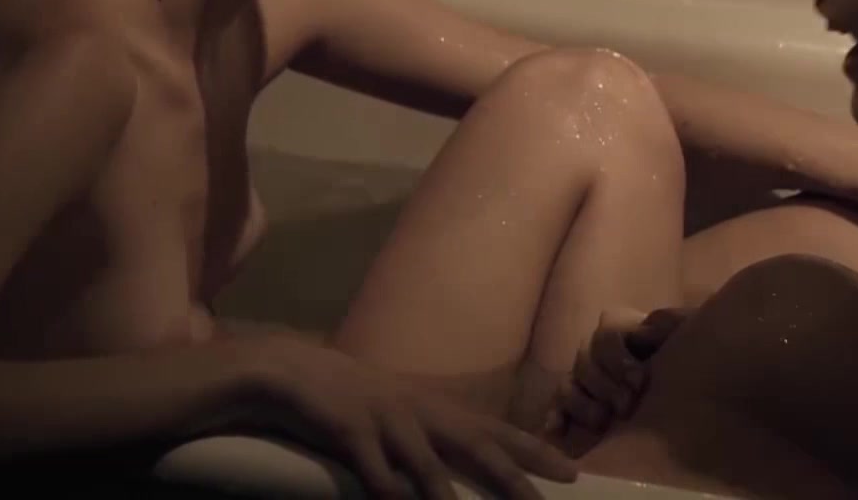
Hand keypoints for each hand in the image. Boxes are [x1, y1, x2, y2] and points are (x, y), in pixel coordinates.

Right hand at [247, 334, 577, 498]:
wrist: (287, 369)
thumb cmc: (345, 396)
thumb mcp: (396, 411)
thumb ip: (428, 436)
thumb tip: (458, 467)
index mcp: (432, 407)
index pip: (493, 430)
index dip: (532, 450)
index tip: (570, 469)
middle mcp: (417, 410)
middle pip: (474, 444)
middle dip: (510, 474)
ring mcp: (384, 418)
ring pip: (425, 461)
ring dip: (447, 492)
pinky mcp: (347, 429)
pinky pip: (371, 466)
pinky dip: (387, 486)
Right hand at [545, 307, 687, 453]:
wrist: (694, 387)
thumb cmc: (689, 357)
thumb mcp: (689, 334)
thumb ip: (671, 324)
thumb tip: (645, 328)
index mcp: (622, 330)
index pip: (606, 335)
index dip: (618, 358)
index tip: (639, 382)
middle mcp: (598, 353)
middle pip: (585, 361)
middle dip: (604, 385)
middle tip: (626, 407)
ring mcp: (585, 381)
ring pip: (568, 385)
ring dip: (582, 404)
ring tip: (602, 422)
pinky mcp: (576, 408)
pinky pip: (557, 408)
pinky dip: (554, 417)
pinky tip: (555, 430)